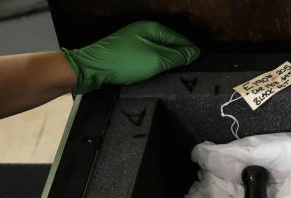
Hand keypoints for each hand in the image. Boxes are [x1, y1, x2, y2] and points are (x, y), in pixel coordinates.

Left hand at [61, 20, 199, 94]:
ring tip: (170, 75)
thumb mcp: (156, 60)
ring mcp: (136, 40)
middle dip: (179, 58)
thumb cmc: (124, 62)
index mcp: (154, 28)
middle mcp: (146, 30)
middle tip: (184, 74)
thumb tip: (194, 53)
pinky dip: (155, 65)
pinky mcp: (130, 50)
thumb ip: (178, 56)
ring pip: (161, 52)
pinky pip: (150, 56)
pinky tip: (154, 74)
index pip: (182, 40)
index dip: (190, 54)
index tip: (197, 68)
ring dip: (166, 63)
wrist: (93, 68)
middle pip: (172, 45)